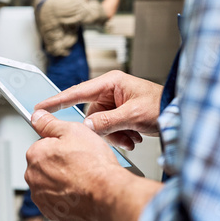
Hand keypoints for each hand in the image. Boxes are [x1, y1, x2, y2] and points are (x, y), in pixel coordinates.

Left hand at [25, 109, 145, 220]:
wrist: (108, 194)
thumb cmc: (94, 164)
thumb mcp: (73, 130)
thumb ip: (50, 123)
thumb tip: (37, 116)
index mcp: (35, 153)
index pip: (42, 143)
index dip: (60, 144)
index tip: (73, 148)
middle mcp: (33, 176)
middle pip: (44, 163)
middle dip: (59, 161)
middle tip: (79, 162)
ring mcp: (41, 196)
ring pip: (49, 181)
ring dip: (61, 178)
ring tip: (81, 176)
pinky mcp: (51, 211)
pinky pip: (54, 198)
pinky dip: (64, 194)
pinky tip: (78, 189)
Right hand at [35, 70, 162, 149]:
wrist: (179, 114)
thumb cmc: (162, 105)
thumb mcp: (134, 115)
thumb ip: (108, 122)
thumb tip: (86, 128)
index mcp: (111, 82)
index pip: (77, 92)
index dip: (57, 100)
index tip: (40, 107)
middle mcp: (110, 91)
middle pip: (91, 114)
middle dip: (104, 129)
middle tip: (120, 135)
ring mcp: (115, 103)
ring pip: (100, 125)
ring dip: (115, 135)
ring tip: (131, 138)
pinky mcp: (120, 114)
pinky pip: (109, 128)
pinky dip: (120, 136)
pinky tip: (133, 138)